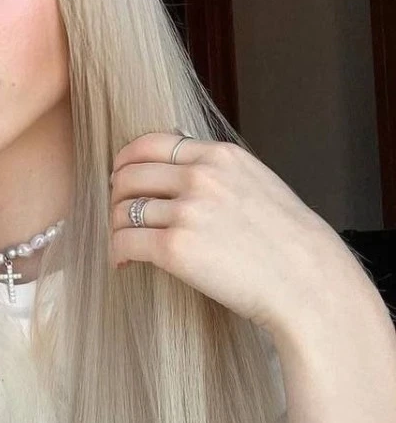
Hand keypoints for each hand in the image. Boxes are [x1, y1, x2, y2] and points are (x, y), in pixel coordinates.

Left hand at [109, 133, 357, 340]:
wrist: (307, 279)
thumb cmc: (287, 239)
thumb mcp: (256, 181)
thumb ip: (217, 169)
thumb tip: (176, 161)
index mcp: (219, 156)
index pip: (150, 144)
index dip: (127, 162)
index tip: (122, 178)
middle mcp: (199, 177)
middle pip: (128, 175)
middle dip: (116, 195)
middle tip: (119, 214)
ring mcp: (186, 212)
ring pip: (122, 209)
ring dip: (115, 226)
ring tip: (124, 242)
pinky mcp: (174, 248)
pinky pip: (124, 241)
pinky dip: (117, 252)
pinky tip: (124, 262)